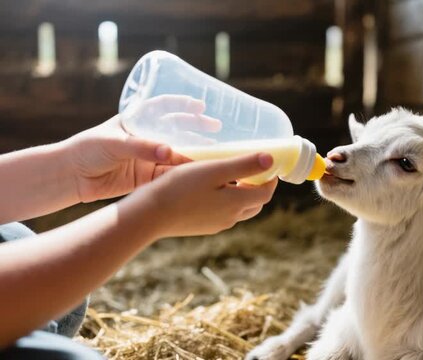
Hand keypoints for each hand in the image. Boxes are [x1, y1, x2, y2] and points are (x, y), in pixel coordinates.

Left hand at [63, 96, 220, 202]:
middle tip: (216, 128)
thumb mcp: (114, 142)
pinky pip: (171, 174)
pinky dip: (186, 174)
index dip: (183, 104)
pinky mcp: (148, 177)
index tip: (201, 106)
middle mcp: (147, 136)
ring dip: (196, 152)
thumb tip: (169, 152)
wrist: (71, 177)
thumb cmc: (88, 149)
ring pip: (179, 152)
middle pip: (178, 128)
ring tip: (215, 152)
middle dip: (198, 127)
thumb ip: (141, 147)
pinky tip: (200, 172)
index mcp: (137, 119)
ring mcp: (149, 156)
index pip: (164, 106)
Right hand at [124, 153, 277, 237]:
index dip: (270, 179)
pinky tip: (209, 189)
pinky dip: (225, 201)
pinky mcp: (201, 227)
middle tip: (251, 169)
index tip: (267, 164)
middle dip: (257, 187)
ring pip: (238, 210)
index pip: (265, 194)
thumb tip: (271, 160)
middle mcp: (230, 218)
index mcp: (237, 203)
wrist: (149, 215)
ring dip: (241, 194)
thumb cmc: (180, 187)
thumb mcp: (214, 170)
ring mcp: (215, 224)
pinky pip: (221, 214)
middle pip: (254, 203)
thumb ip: (243, 165)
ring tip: (230, 176)